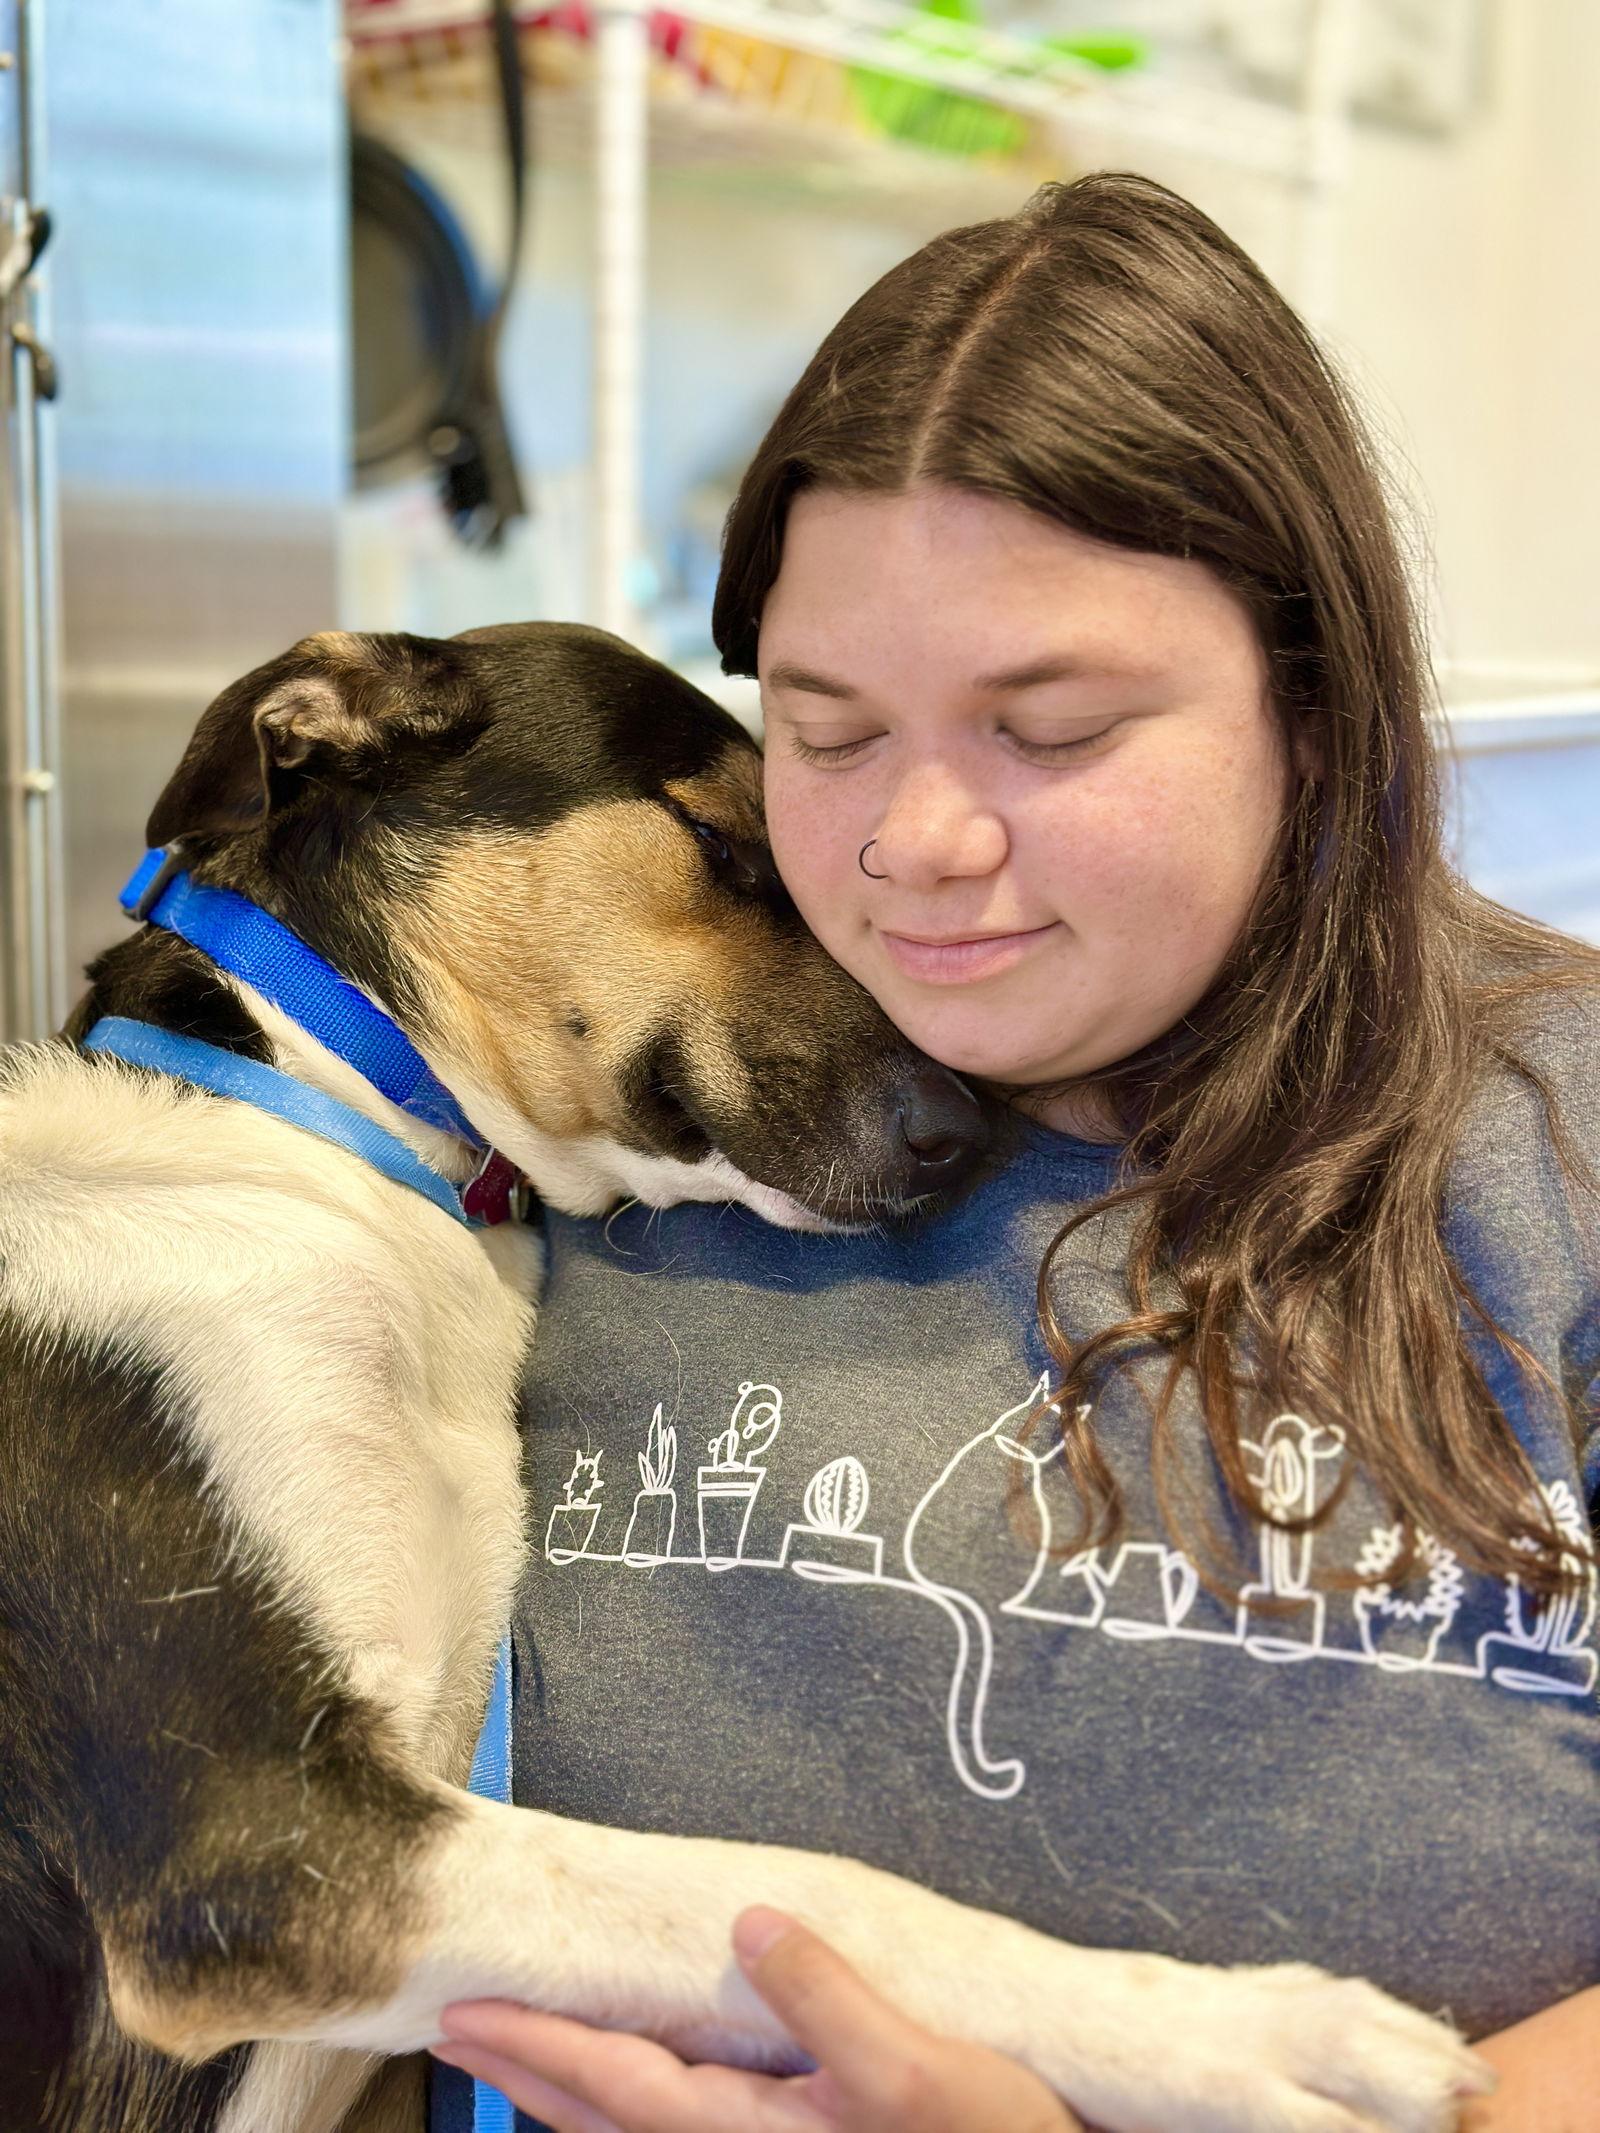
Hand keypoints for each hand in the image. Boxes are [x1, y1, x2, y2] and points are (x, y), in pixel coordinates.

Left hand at [430, 1904, 1084, 2131]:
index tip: (463, 2014)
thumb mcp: (913, 2068)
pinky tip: (630, 2093)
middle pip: (600, 2122)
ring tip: (519, 2059)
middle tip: (459, 2033)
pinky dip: (625, 2110)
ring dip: (565, 2096)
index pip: (612, 2085)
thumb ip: (826, 1997)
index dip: (534, 2046)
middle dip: (527, 2075)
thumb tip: (750, 1919)